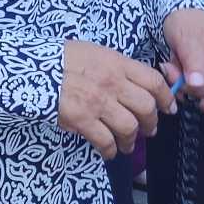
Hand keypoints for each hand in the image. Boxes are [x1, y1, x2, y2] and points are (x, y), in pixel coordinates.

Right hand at [57, 39, 172, 158]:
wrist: (34, 68)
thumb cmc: (62, 59)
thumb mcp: (96, 53)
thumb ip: (117, 68)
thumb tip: (134, 85)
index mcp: (117, 63)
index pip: (154, 81)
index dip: (166, 98)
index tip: (168, 107)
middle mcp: (112, 82)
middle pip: (146, 107)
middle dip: (151, 123)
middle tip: (148, 130)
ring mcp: (98, 102)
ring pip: (129, 127)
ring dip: (131, 140)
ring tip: (126, 144)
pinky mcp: (82, 119)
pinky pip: (105, 141)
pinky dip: (110, 150)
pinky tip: (108, 150)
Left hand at [158, 7, 203, 111]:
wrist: (187, 13)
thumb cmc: (187, 20)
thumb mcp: (186, 36)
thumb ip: (194, 61)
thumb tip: (198, 84)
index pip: (203, 89)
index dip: (182, 83)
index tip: (168, 67)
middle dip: (186, 89)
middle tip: (173, 69)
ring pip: (203, 99)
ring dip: (185, 86)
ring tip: (179, 66)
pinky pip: (201, 93)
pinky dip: (188, 84)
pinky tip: (183, 69)